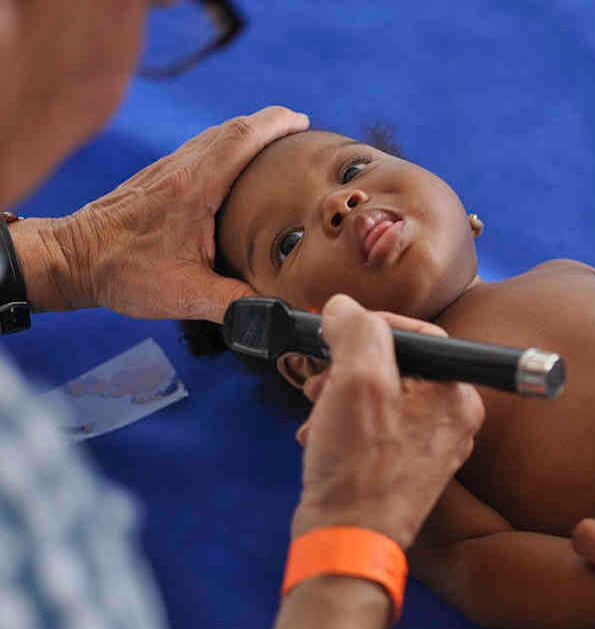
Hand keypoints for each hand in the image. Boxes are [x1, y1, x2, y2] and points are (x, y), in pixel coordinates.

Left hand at [52, 106, 309, 322]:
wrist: (70, 260)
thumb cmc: (122, 272)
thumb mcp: (186, 295)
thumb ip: (235, 305)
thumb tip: (275, 317)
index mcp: (194, 188)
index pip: (241, 139)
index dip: (276, 124)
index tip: (303, 123)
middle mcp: (180, 169)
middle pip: (231, 129)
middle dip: (269, 123)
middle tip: (299, 130)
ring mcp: (166, 170)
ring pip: (213, 137)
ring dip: (246, 132)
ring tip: (274, 144)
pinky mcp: (156, 179)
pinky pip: (198, 150)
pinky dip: (225, 147)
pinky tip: (232, 167)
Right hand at [290, 295, 484, 547]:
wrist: (346, 542)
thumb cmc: (358, 468)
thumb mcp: (356, 381)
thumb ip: (357, 331)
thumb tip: (344, 308)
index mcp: (457, 395)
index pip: (420, 335)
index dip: (372, 328)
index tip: (337, 333)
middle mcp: (453, 421)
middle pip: (398, 366)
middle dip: (350, 368)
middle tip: (321, 379)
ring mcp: (431, 447)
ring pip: (383, 397)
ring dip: (342, 396)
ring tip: (317, 411)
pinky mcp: (406, 468)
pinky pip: (378, 427)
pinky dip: (346, 424)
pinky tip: (321, 436)